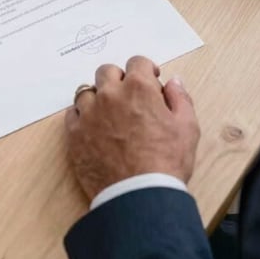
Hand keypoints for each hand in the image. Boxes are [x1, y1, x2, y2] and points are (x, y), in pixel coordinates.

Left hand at [66, 57, 199, 201]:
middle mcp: (110, 94)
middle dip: (119, 79)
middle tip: (128, 96)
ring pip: (87, 91)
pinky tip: (93, 128)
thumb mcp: (187, 128)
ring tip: (108, 114)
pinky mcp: (74, 134)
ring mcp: (89, 113)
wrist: (139, 196)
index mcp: (138, 88)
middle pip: (107, 71)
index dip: (145, 70)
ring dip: (98, 97)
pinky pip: (72, 114)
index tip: (150, 81)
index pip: (137, 62)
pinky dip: (82, 116)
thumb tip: (173, 82)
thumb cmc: (167, 163)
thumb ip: (180, 99)